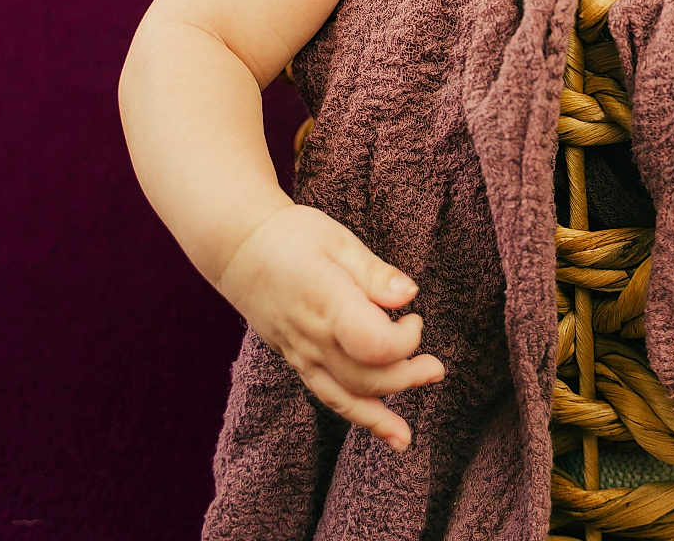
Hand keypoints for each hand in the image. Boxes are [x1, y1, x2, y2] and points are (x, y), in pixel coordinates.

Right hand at [213, 202, 444, 450]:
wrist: (238, 249)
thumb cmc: (293, 236)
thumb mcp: (338, 240)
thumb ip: (374, 272)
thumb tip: (410, 294)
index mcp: (327, 300)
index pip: (372, 343)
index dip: (403, 340)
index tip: (413, 317)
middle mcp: (312, 335)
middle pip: (364, 377)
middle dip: (406, 378)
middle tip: (435, 368)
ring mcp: (300, 353)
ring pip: (342, 398)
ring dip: (378, 418)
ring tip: (406, 437)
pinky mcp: (296, 361)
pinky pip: (326, 396)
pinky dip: (354, 416)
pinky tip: (380, 429)